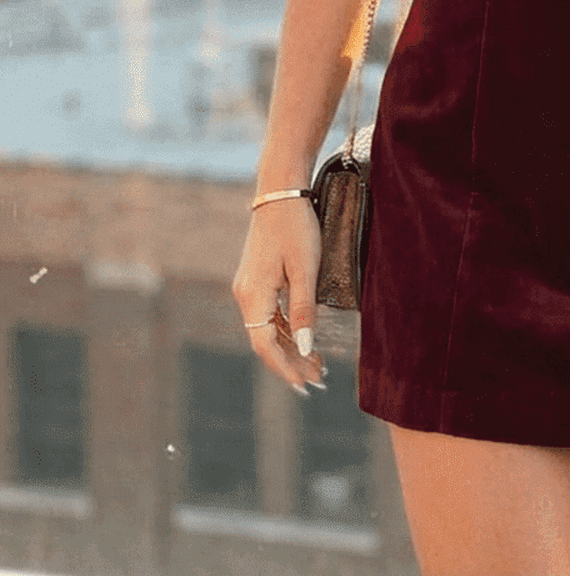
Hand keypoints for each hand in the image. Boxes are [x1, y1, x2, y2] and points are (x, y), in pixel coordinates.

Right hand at [232, 201, 325, 395]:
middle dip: (290, 361)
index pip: (265, 346)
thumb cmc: (296, 226)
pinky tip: (303, 337)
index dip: (285, 367)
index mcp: (253, 296)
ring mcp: (249, 286)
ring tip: (316, 363)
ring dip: (290, 346)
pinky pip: (269, 313)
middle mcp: (245, 295)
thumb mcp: (306, 268)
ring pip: (268, 328)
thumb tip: (306, 347)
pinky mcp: (257, 278)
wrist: (280, 191)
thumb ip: (305, 309)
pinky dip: (286, 328)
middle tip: (318, 379)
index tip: (305, 385)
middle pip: (265, 340)